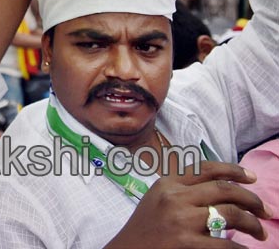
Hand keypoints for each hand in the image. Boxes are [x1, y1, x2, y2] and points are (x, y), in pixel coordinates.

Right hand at [105, 161, 270, 247]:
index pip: (207, 169)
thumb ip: (182, 191)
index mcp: (167, 183)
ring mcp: (181, 219)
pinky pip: (227, 245)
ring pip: (231, 214)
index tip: (252, 178)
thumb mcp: (157, 200)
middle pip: (224, 190)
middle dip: (252, 200)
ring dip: (252, 224)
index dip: (234, 171)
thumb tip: (222, 190)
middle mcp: (175, 197)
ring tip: (260, 234)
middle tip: (266, 211)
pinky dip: (242, 248)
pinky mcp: (187, 243)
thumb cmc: (144, 230)